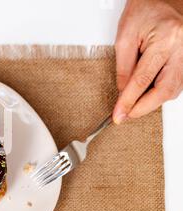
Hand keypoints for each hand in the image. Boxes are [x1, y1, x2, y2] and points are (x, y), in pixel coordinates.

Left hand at [113, 0, 182, 123]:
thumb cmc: (145, 8)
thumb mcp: (124, 36)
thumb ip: (123, 67)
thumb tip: (123, 93)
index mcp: (166, 39)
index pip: (143, 80)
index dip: (129, 101)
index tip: (119, 115)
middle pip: (166, 90)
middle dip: (144, 107)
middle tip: (127, 114)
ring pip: (174, 89)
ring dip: (153, 100)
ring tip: (135, 103)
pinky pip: (178, 81)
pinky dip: (162, 90)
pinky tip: (149, 92)